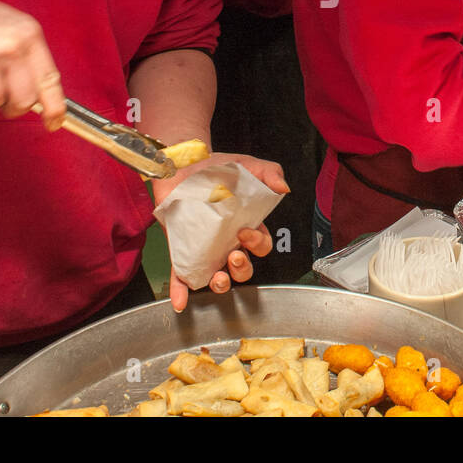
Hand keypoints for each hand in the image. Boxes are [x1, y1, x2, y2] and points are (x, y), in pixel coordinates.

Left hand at [152, 152, 288, 311]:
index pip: (260, 246)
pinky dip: (181, 291)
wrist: (184, 161)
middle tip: (235, 256)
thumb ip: (269, 173)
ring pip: (217, 277)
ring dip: (221, 284)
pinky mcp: (181, 249)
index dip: (258, 244)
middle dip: (243, 269)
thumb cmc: (218, 167)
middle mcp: (227, 242)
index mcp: (246, 226)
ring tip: (219, 278)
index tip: (246, 232)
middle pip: (243, 268)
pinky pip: (182, 276)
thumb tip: (283, 186)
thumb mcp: (247, 166)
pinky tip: (180, 301)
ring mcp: (204, 248)